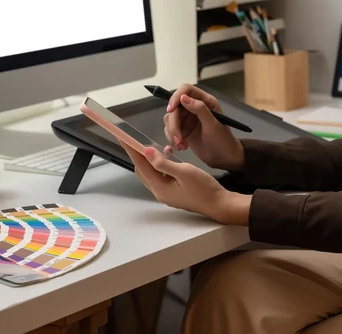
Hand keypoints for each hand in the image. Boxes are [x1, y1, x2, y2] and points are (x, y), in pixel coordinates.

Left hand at [119, 141, 250, 224]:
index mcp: (160, 187)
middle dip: (138, 154)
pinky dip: (160, 164)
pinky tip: (168, 155)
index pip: (140, 165)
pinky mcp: (173, 192)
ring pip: (151, 173)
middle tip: (136, 139)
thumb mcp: (185, 172)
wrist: (219, 204)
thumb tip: (146, 152)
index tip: (122, 137)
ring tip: (154, 146)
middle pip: (142, 170)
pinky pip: (160, 175)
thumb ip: (164, 163)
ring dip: (150, 159)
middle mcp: (159, 191)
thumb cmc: (204, 188)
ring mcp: (166, 193)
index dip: (131, 149)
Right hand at [163, 84, 244, 170]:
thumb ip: (199, 109)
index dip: (176, 97)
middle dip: (174, 124)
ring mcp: (187, 118)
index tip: (171, 109)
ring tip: (182, 145)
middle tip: (179, 139)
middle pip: (174, 106)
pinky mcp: (182, 129)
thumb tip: (183, 97)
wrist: (223, 159)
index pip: (186, 89)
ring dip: (173, 132)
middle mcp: (194, 106)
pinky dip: (172, 138)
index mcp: (205, 101)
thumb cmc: (223, 140)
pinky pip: (169, 129)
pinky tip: (182, 147)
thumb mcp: (213, 125)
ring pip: (170, 118)